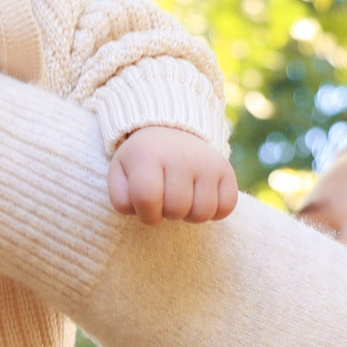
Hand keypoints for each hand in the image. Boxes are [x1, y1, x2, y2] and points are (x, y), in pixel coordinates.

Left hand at [109, 126, 238, 222]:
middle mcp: (180, 156)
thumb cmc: (142, 161)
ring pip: (202, 213)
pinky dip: (214, 212)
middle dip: (167, 214)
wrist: (170, 131)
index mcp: (148, 155)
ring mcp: (206, 162)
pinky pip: (226, 207)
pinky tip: (200, 199)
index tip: (146, 208)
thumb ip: (120, 198)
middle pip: (176, 209)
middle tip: (164, 199)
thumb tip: (138, 211)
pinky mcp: (226, 169)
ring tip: (181, 200)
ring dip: (189, 215)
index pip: (147, 199)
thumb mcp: (120, 173)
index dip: (146, 214)